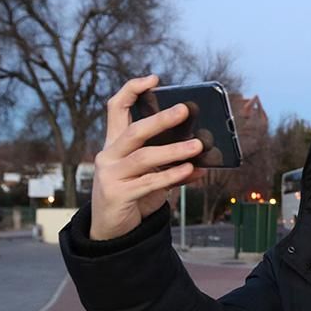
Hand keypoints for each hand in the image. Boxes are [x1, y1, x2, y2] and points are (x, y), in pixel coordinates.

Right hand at [90, 75, 204, 240]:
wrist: (111, 231)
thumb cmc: (133, 195)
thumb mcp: (150, 175)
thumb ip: (171, 164)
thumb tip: (203, 158)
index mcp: (114, 144)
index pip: (115, 108)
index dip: (132, 90)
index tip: (154, 79)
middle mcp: (108, 156)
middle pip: (134, 131)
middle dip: (161, 119)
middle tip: (185, 110)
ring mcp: (110, 176)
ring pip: (145, 157)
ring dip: (174, 151)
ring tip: (198, 145)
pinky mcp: (117, 195)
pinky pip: (150, 182)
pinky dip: (172, 175)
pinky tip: (191, 170)